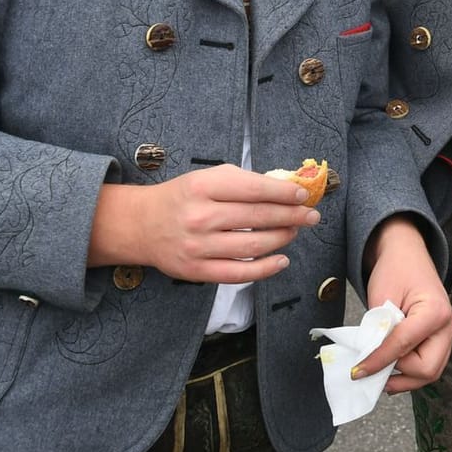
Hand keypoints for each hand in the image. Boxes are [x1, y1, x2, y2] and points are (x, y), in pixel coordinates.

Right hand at [89, 164, 317, 283]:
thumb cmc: (183, 197)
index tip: (302, 194)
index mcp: (203, 187)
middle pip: (257, 218)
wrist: (140, 225)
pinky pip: (239, 273)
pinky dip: (265, 268)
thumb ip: (243, 181)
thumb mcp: (207, 178)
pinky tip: (282, 259)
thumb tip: (285, 188)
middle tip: (311, 216)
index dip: (283, 192)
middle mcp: (200, 216)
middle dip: (291, 216)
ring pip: (252, 246)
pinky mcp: (196, 271)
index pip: (253, 189)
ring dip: (282, 239)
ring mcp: (197, 246)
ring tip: (295, 232)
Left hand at [355, 217, 451, 392]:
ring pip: (430, 373)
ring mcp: (447, 335)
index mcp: (435, 312)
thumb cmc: (394, 270)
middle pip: (428, 369)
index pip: (403, 346)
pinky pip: (428, 366)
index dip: (378, 361)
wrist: (407, 255)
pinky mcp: (440, 341)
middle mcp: (448, 327)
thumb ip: (379, 331)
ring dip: (404, 378)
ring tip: (379, 374)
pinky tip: (390, 368)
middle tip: (374, 369)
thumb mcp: (381, 299)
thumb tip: (370, 362)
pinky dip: (409, 372)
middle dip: (400, 374)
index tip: (357, 372)